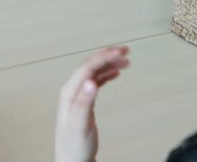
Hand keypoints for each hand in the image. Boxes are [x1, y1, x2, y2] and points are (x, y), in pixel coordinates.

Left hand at [54, 46, 129, 161]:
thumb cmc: (74, 147)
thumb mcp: (79, 126)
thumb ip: (84, 104)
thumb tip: (91, 82)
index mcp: (70, 93)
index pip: (87, 68)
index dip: (104, 57)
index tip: (120, 52)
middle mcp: (72, 91)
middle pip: (90, 66)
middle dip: (107, 55)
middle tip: (126, 50)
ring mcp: (78, 96)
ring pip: (94, 72)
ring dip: (108, 64)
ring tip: (125, 60)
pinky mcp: (84, 102)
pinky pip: (95, 81)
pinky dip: (106, 75)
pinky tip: (115, 73)